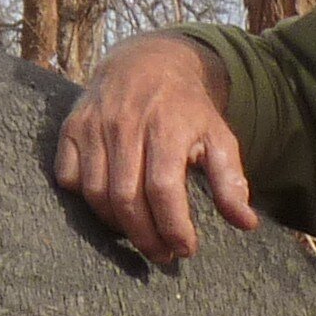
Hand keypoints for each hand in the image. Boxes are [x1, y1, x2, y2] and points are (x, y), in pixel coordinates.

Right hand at [52, 34, 256, 263]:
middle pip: (126, 198)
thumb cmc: (187, 109)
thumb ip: (231, 180)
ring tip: (139, 234)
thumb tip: (246, 224)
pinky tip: (109, 205)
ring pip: (96, 193)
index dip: (173, 227)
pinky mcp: (71, 127)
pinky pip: (69, 177)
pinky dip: (85, 199)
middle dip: (145, 237)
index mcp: (167, 127)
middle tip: (162, 254)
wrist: (147, 61)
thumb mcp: (218, 136)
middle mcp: (126, 124)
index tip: (185, 249)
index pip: (163, 189)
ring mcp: (94, 125)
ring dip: (117, 225)